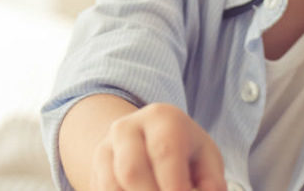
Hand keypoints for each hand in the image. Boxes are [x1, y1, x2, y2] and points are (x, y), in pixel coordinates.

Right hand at [90, 103, 226, 190]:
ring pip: (111, 187)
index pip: (165, 152)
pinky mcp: (93, 171)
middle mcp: (126, 129)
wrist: (147, 139)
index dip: (175, 186)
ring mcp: (104, 149)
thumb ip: (210, 181)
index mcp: (162, 118)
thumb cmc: (185, 152)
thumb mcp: (206, 159)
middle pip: (131, 171)